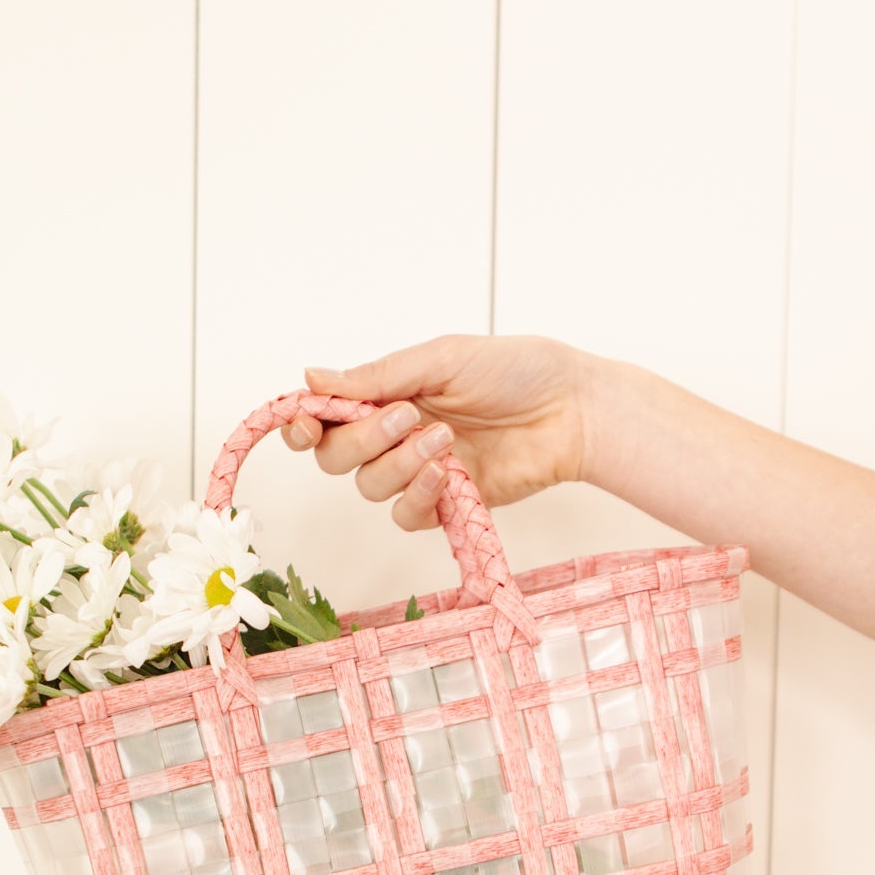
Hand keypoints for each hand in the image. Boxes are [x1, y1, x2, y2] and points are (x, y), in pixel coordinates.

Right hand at [283, 333, 593, 529]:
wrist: (570, 410)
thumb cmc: (516, 372)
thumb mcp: (441, 358)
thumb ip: (377, 375)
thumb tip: (312, 378)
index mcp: (387, 394)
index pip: (325, 418)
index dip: (304, 425)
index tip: (304, 422)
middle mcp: (394, 435)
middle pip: (336, 457)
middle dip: (361, 439)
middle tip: (405, 416)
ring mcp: (418, 471)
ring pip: (370, 487)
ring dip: (398, 464)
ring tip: (445, 439)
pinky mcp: (445, 505)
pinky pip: (406, 515)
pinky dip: (418, 496)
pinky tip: (447, 474)